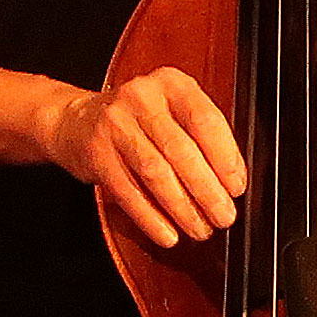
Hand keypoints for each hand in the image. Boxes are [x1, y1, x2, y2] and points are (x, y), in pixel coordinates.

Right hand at [40, 67, 245, 247]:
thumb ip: (202, 137)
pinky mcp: (96, 152)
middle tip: (224, 216)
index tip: (236, 188)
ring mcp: (114, 123)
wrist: (80, 121)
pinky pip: (127, 191)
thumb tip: (232, 182)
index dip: (225, 158)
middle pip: (180, 150)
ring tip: (200, 229)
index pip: (204, 120)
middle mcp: (141, 97)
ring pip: (155, 172)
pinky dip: (150, 217)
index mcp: (171, 83)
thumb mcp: (174, 112)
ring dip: (181, 208)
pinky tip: (167, 233)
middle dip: (207, 191)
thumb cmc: (140, 121)